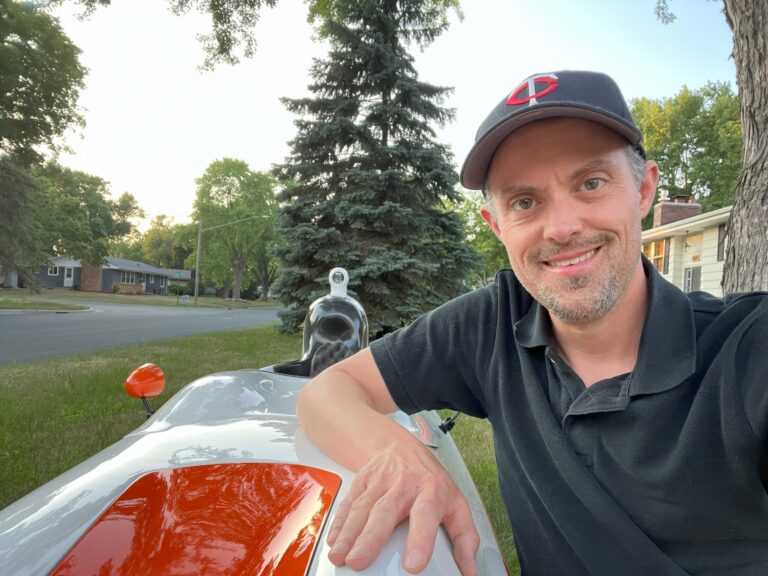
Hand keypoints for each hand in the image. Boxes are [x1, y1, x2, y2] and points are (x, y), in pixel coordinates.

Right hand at [326, 442, 479, 574]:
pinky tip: (333, 541)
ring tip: (340, 556)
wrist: (400, 446)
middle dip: (371, 538)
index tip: (413, 564)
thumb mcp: (456, 503)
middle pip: (386, 511)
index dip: (420, 539)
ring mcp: (380, 482)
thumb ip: (464, 539)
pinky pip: (349, 503)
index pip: (426, 515)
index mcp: (432, 491)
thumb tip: (471, 572)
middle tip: (359, 562)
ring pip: (363, 508)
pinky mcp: (361, 482)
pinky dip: (339, 523)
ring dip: (349, 533)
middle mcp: (404, 485)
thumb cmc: (430, 480)